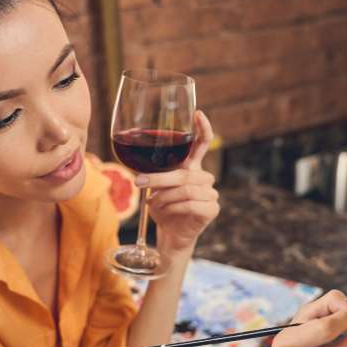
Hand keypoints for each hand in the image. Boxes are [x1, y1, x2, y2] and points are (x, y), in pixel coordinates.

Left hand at [136, 110, 219, 253]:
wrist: (171, 233)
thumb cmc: (163, 207)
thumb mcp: (156, 188)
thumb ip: (154, 174)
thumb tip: (135, 164)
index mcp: (192, 167)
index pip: (203, 143)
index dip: (202, 128)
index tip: (198, 113)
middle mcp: (204, 178)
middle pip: (185, 173)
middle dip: (160, 179)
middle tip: (141, 183)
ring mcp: (211, 194)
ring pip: (187, 189)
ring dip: (165, 196)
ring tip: (153, 202)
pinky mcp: (211, 209)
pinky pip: (191, 204)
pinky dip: (173, 207)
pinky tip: (165, 210)